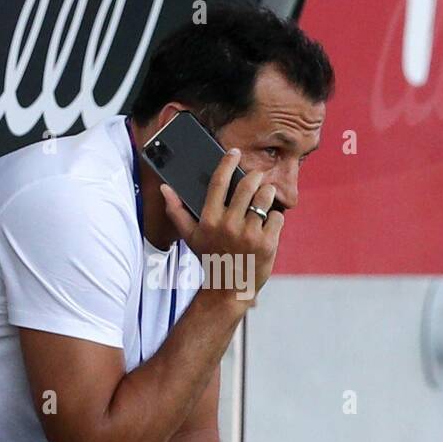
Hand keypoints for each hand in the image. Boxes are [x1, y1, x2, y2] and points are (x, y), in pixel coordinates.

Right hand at [160, 148, 283, 301]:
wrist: (229, 289)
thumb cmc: (210, 258)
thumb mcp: (190, 236)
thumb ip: (176, 211)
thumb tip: (165, 188)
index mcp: (209, 219)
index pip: (218, 182)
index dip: (227, 163)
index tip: (235, 152)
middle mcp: (228, 225)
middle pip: (247, 185)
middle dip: (255, 177)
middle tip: (257, 177)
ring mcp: (249, 234)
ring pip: (266, 198)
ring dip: (268, 193)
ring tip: (266, 196)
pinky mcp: (267, 243)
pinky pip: (278, 217)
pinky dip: (276, 218)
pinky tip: (269, 225)